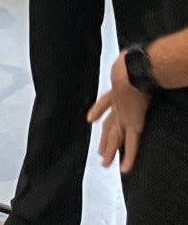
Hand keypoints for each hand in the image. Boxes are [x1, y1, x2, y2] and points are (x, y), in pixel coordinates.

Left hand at [87, 52, 149, 173]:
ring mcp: (125, 116)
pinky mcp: (133, 124)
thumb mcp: (127, 60)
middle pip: (110, 126)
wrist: (133, 71)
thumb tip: (134, 55)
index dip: (98, 112)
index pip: (106, 104)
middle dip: (105, 140)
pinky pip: (132, 145)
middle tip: (99, 153)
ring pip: (116, 138)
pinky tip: (124, 169)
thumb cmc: (132, 62)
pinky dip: (128, 158)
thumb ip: (130, 61)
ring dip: (110, 151)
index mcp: (116, 91)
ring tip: (105, 163)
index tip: (91, 119)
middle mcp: (119, 107)